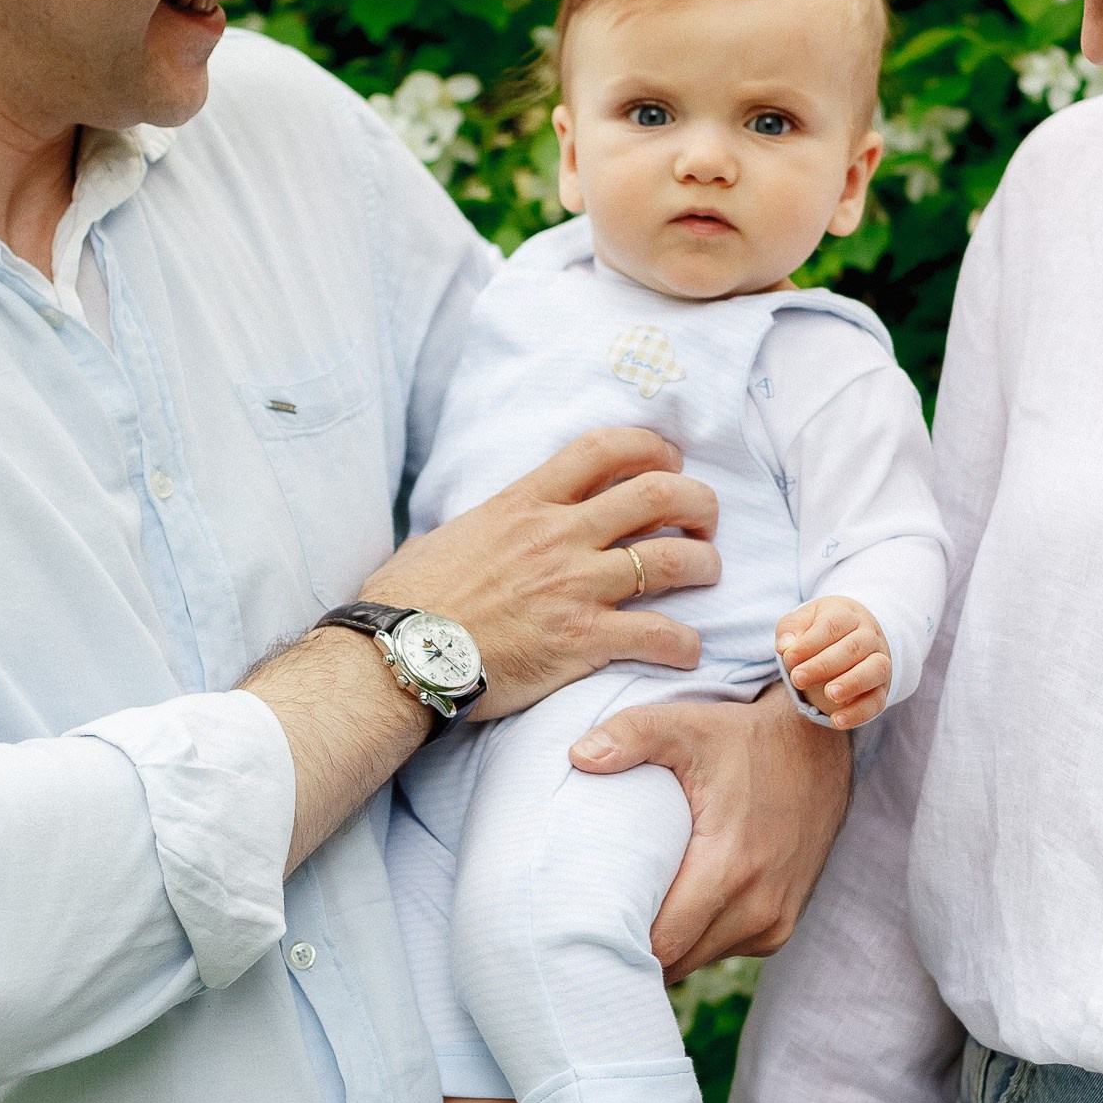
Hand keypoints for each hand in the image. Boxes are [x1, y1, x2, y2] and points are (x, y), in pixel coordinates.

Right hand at [364, 425, 719, 720]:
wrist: (396, 656)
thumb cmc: (408, 602)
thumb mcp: (442, 538)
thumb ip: (478, 526)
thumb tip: (473, 528)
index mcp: (524, 503)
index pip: (604, 448)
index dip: (651, 446)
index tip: (669, 460)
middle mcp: (557, 535)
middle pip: (657, 493)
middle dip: (697, 501)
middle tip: (703, 520)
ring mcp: (573, 586)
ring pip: (672, 559)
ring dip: (704, 565)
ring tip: (706, 574)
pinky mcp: (581, 640)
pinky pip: (659, 634)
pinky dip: (685, 642)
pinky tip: (686, 649)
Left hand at [571, 690, 853, 974]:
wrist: (819, 748)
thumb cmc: (744, 739)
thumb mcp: (687, 725)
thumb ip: (631, 734)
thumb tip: (578, 757)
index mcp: (731, 867)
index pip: (663, 944)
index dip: (619, 944)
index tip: (581, 931)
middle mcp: (759, 906)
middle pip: (677, 961)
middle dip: (633, 951)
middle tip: (588, 929)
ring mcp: (775, 921)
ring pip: (700, 959)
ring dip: (667, 948)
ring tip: (626, 917)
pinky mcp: (782, 925)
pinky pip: (725, 949)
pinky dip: (697, 939)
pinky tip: (672, 910)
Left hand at [777, 597, 891, 730]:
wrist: (852, 637)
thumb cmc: (820, 630)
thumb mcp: (802, 622)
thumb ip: (791, 630)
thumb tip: (785, 646)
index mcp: (848, 615)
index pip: (832, 626)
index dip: (810, 643)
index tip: (788, 659)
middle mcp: (869, 636)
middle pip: (853, 648)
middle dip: (824, 665)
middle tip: (798, 679)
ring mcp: (880, 661)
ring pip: (875, 670)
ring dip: (852, 683)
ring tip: (829, 694)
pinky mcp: (881, 688)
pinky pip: (877, 701)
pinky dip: (859, 712)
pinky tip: (838, 721)